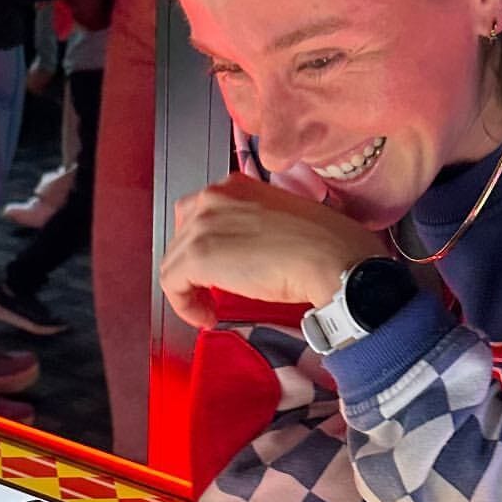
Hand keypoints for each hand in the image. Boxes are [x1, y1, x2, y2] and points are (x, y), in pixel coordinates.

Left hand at [160, 177, 388, 330]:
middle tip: (212, 290)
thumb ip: (255, 227)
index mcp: (235, 185)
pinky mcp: (198, 255)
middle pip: (181, 236)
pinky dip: (184, 305)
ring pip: (174, 261)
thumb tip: (245, 253)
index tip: (219, 267)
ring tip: (209, 308)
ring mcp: (202, 224)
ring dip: (189, 289)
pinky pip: (171, 283)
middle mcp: (213, 197)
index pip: (201, 214)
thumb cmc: (322, 243)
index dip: (206, 245)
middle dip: (193, 267)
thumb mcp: (282, 221)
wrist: (329, 257)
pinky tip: (206, 317)